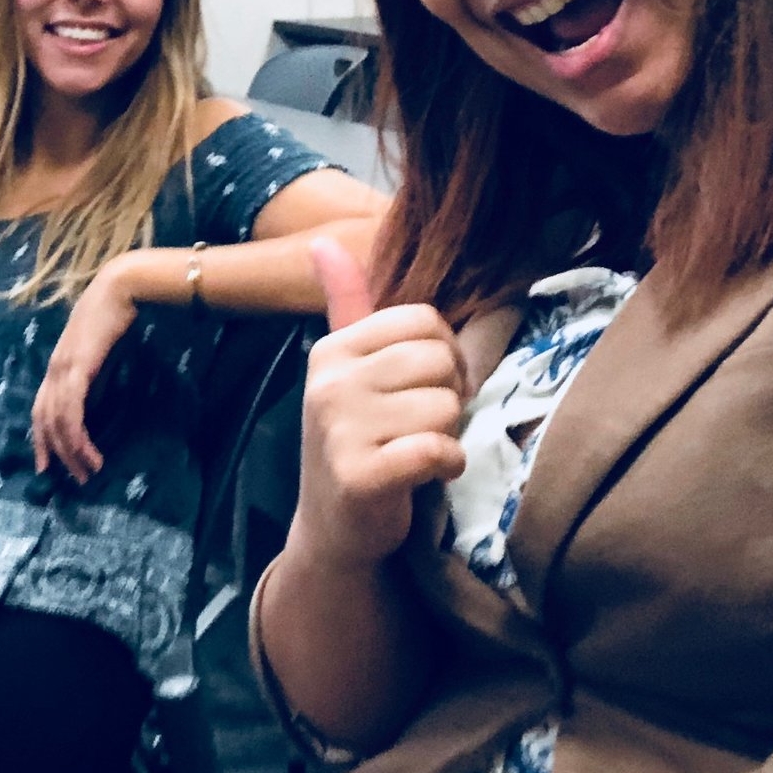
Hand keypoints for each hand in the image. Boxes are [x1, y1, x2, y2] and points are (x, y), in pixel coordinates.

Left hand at [31, 259, 137, 484]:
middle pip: (44, 420)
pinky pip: (71, 413)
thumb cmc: (117, 314)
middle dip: (54, 452)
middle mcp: (54, 369)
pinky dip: (77, 438)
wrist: (122, 288)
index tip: (48, 464)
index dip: (41, 437)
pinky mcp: (77, 370)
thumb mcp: (102, 352)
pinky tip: (89, 453)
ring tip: (87, 473)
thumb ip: (95, 375)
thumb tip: (96, 400)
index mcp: (58, 364)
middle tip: (69, 478)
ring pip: (57, 423)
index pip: (41, 408)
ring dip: (70, 453)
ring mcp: (63, 369)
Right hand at [287, 237, 467, 571]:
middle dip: (449, 396)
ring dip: (448, 435)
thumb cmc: (357, 441)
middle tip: (425, 424)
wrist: (334, 530)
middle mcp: (329, 382)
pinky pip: (437, 450)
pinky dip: (448, 465)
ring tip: (419, 452)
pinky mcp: (360, 476)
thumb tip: (323, 242)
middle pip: (438, 360)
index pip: (425, 320)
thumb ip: (346, 306)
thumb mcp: (348, 370)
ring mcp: (340, 430)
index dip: (446, 355)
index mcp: (333, 349)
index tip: (428, 386)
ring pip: (444, 407)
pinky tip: (429, 474)